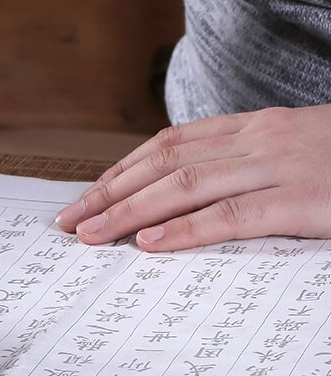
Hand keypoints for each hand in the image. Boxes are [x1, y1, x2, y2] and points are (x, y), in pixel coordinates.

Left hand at [54, 105, 330, 250]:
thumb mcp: (293, 151)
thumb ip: (244, 165)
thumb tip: (185, 200)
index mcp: (253, 128)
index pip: (168, 144)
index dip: (122, 169)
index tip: (88, 194)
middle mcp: (259, 140)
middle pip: (162, 163)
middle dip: (109, 192)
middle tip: (69, 221)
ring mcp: (282, 167)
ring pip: (184, 186)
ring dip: (129, 212)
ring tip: (90, 235)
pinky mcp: (306, 201)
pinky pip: (232, 215)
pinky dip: (186, 231)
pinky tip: (150, 246)